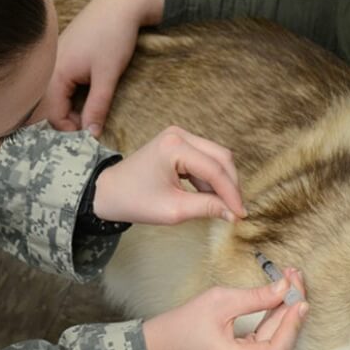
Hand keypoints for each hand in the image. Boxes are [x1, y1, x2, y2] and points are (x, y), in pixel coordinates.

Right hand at [42, 0, 164, 135]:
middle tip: (93, 123)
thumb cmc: (113, 36)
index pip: (52, 114)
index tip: (91, 134)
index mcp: (55, 72)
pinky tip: (89, 90)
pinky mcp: (65, 53)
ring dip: (72, 105)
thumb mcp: (107, 76)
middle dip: (69, 118)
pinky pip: (61, 80)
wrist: (121, 2)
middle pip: (51, 105)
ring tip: (93, 108)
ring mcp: (56, 58)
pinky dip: (72, 92)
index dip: (70, 129)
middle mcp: (50, 66)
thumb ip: (97, 107)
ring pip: (56, 94)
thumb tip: (90, 135)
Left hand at [93, 126, 246, 224]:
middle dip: (230, 185)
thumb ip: (207, 208)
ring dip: (221, 182)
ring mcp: (178, 136)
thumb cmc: (134, 200)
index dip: (231, 193)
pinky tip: (208, 197)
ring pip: (215, 157)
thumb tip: (233, 213)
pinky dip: (210, 178)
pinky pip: (204, 158)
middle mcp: (179, 135)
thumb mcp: (173, 209)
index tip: (241, 214)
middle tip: (235, 210)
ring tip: (220, 206)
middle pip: (221, 157)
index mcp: (175, 147)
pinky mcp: (178, 143)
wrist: (107, 192)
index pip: (215, 170)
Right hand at [143, 269, 308, 349]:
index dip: (293, 324)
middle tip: (295, 277)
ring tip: (290, 281)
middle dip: (290, 308)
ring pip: (275, 339)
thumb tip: (284, 289)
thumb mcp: (219, 302)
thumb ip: (255, 298)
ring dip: (284, 311)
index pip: (279, 349)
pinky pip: (266, 339)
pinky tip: (280, 297)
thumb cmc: (185, 324)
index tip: (299, 299)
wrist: (164, 345)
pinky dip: (274, 318)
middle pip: (280, 341)